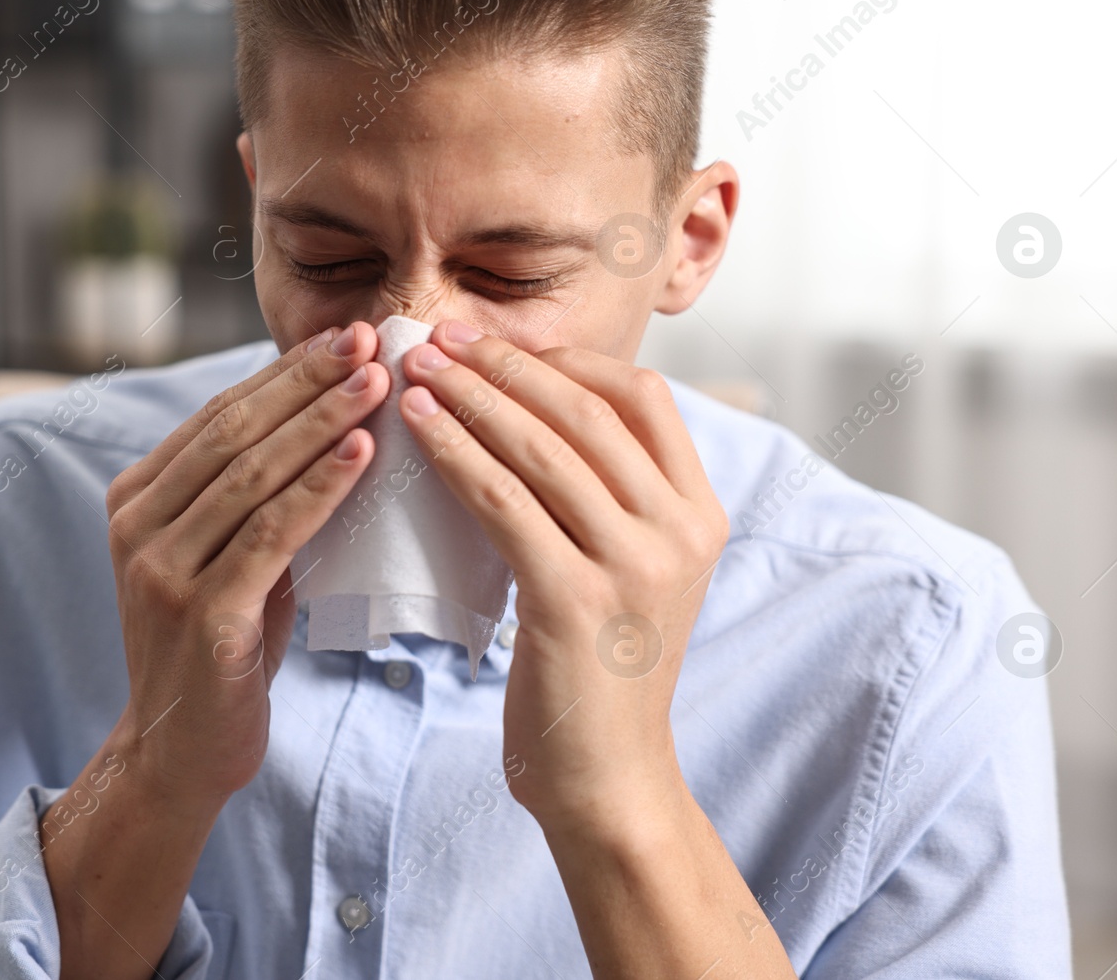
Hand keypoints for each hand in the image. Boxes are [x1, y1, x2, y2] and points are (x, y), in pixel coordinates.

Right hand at [102, 321, 387, 802]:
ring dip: (321, 422)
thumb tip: (329, 418)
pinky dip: (318, 489)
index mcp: (137, 499)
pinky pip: (269, 535)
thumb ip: (254, 496)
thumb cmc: (222, 646)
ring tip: (378, 384)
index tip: (343, 335)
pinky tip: (361, 454)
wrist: (181, 751)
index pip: (218, 416)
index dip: (282, 372)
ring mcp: (162, 570)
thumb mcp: (229, 555)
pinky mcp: (201, 614)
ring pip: (252, 475)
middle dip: (306, 381)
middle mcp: (138, 525)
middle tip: (368, 339)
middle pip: (233, 432)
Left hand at [399, 321, 728, 830]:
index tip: (499, 345)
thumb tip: (533, 410)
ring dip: (470, 398)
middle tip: (441, 339)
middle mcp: (679, 532)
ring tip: (416, 371)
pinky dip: (455, 454)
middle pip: (586, 411)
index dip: (567, 360)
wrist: (608, 778)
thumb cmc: (602, 672)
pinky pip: (503, 502)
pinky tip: (416, 429)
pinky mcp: (574, 601)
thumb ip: (611, 499)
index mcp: (700, 515)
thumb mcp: (634, 572)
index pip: (643, 397)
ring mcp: (634, 567)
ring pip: (541, 448)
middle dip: (506, 365)